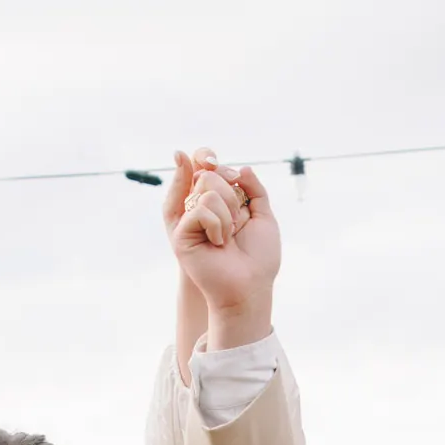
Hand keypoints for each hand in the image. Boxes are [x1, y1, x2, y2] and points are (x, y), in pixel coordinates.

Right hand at [167, 146, 280, 343]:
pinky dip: (217, 225)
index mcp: (217, 204)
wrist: (250, 286)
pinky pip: (200, 209)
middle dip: (232, 195)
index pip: (205, 169)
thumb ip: (254, 189)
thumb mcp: (264, 216)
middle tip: (237, 222)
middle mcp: (199, 209)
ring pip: (206, 188)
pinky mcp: (180, 234)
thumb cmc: (258, 258)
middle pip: (208, 175)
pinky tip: (218, 244)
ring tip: (228, 238)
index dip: (207, 158)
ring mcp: (188, 221)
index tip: (219, 166)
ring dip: (228, 213)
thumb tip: (241, 168)